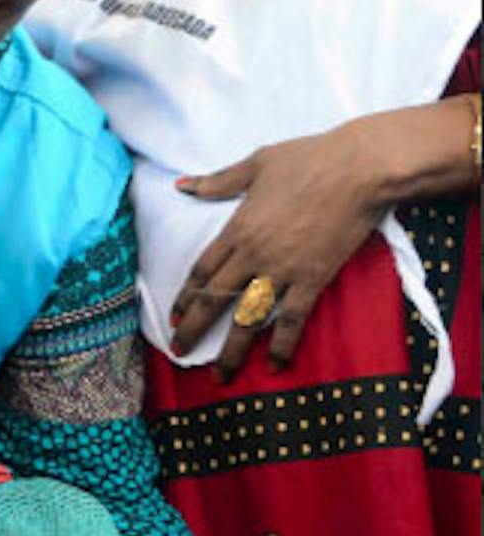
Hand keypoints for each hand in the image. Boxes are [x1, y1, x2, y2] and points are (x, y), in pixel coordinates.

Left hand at [168, 122, 387, 376]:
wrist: (360, 168)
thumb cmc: (310, 159)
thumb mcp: (257, 164)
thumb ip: (218, 181)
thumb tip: (183, 185)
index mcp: (236, 229)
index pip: (201, 271)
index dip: (186, 296)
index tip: (174, 316)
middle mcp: (253, 255)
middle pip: (215, 300)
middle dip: (194, 329)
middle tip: (179, 351)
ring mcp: (282, 270)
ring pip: (248, 318)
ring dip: (232, 350)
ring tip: (220, 376)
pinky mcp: (313, 279)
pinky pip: (292, 319)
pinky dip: (282, 344)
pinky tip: (275, 366)